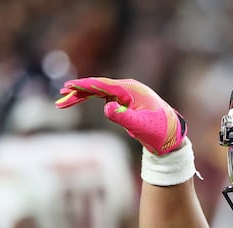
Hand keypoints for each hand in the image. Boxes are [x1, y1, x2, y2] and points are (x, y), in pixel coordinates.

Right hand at [56, 77, 185, 154]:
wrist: (173, 137)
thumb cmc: (159, 132)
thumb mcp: (140, 127)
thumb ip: (123, 117)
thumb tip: (106, 108)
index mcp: (132, 90)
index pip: (103, 85)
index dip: (84, 86)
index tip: (67, 87)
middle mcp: (129, 88)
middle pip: (98, 87)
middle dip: (78, 92)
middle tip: (60, 100)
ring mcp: (127, 94)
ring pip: (100, 91)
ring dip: (82, 95)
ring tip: (63, 102)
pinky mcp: (126, 101)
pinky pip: (105, 97)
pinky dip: (91, 98)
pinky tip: (80, 100)